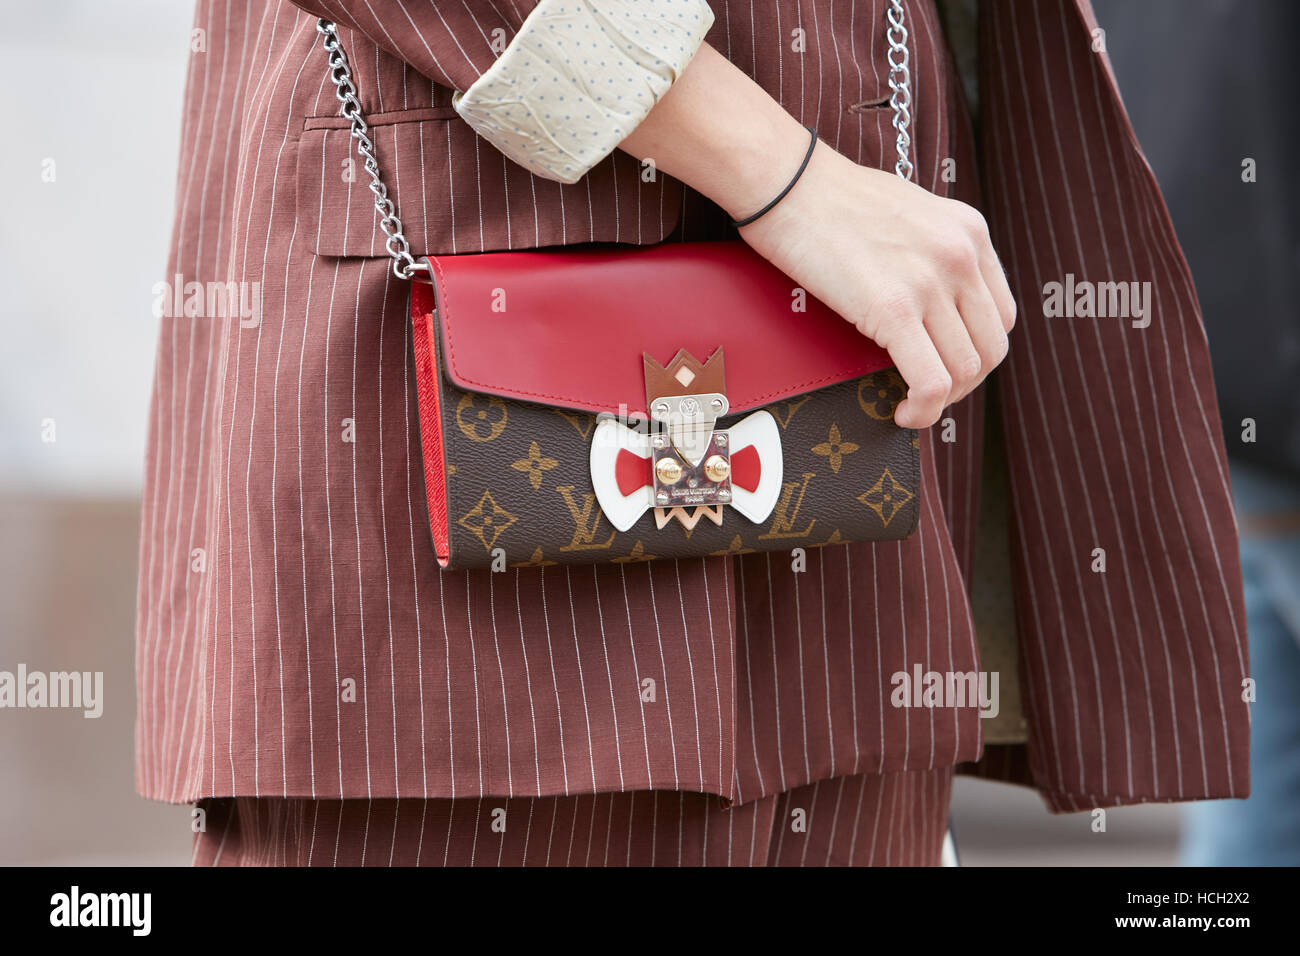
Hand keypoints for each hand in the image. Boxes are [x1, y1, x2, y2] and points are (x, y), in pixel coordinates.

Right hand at [738, 141, 1016, 428]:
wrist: (787, 183)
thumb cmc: (829, 200)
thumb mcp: (907, 214)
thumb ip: (930, 253)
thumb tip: (928, 304)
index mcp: (969, 231)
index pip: (1002, 315)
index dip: (976, 353)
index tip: (945, 367)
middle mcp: (960, 255)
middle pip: (990, 348)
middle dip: (963, 385)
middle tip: (928, 395)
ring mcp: (929, 282)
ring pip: (964, 370)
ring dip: (940, 401)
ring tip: (910, 406)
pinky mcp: (893, 309)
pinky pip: (930, 381)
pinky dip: (923, 410)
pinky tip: (900, 413)